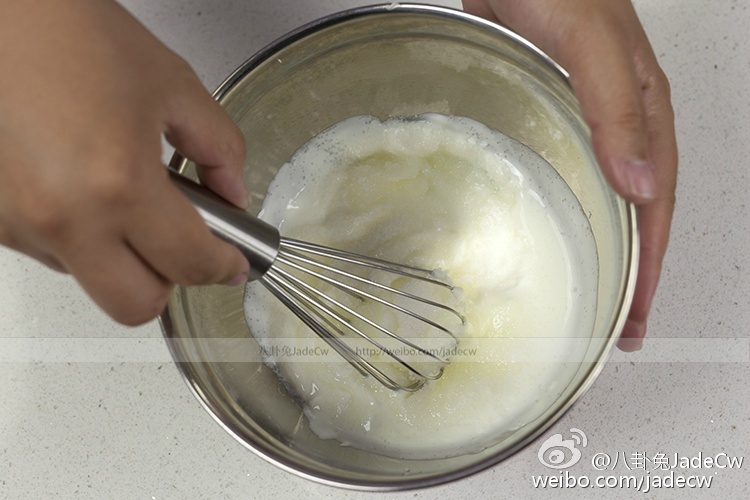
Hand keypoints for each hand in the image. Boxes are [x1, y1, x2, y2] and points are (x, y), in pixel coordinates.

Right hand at [0, 0, 249, 324]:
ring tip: (124, 192)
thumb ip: (220, 149)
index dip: (224, 268)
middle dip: (170, 280)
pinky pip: (53, 252)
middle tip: (183, 243)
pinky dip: (81, 234)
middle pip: (136, 305)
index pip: (189, 264)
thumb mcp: (173, 85)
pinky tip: (85, 186)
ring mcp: (18, 224)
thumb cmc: (68, 32)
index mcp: (117, 184)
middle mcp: (63, 217)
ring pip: (92, 280)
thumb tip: (235, 194)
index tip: (233, 263)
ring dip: (121, 255)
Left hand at [463, 0, 677, 350]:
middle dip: (636, 270)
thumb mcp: (591, 44)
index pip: (655, 205)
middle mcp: (620, 119)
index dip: (649, 264)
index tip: (637, 315)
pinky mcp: (550, 108)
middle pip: (638, 209)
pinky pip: (572, 172)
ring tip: (599, 289)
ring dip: (608, 244)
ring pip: (607, 194)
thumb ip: (616, 108)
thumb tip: (640, 185)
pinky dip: (574, 207)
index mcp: (643, 111)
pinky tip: (559, 224)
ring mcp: (585, 116)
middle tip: (622, 324)